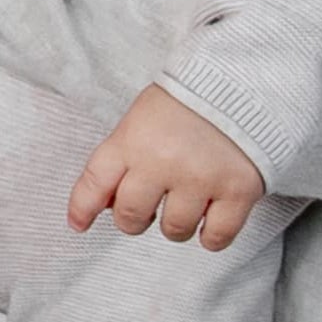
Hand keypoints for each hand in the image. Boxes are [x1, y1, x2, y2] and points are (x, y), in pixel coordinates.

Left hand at [69, 85, 266, 248]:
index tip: (79, 224)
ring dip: (176, 225)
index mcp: (132, 139)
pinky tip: (210, 218)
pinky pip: (216, 237)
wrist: (242, 84)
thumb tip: (105, 206)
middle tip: (147, 210)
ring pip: (174, 230)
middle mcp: (162, 161)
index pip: (94, 182)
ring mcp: (201, 178)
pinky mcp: (238, 190)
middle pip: (131, 216)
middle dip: (134, 219)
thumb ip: (121, 159)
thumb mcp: (140, 120)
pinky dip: (211, 236)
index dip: (82, 209)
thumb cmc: (184, 105)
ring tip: (185, 204)